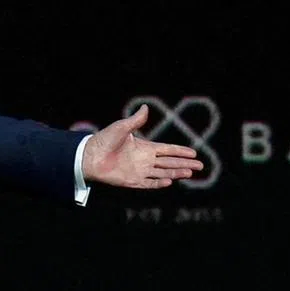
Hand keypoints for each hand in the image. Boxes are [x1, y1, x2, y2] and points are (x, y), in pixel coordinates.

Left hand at [82, 104, 204, 188]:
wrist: (89, 155)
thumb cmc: (104, 140)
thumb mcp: (122, 127)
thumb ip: (136, 120)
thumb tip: (146, 107)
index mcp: (144, 147)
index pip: (167, 150)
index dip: (180, 151)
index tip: (194, 153)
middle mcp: (144, 160)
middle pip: (169, 162)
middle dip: (184, 164)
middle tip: (200, 166)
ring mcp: (139, 171)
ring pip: (162, 173)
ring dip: (176, 173)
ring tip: (190, 173)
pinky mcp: (132, 181)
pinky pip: (149, 183)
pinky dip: (159, 183)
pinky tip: (170, 181)